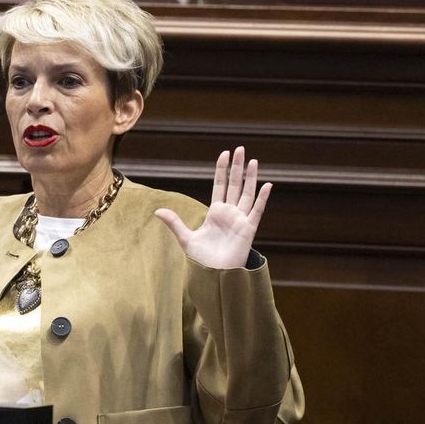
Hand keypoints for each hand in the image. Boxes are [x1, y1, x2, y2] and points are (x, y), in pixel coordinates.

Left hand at [154, 146, 271, 269]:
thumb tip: (158, 210)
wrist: (215, 275)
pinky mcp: (249, 229)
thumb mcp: (186, 239)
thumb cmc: (203, 259)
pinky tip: (266, 185)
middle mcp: (230, 213)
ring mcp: (240, 220)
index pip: (220, 185)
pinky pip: (257, 211)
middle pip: (234, 184)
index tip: (224, 154)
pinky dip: (262, 198)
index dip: (222, 170)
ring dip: (250, 177)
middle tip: (240, 148)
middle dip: (237, 167)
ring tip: (252, 160)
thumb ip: (174, 223)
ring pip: (247, 193)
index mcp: (216, 212)